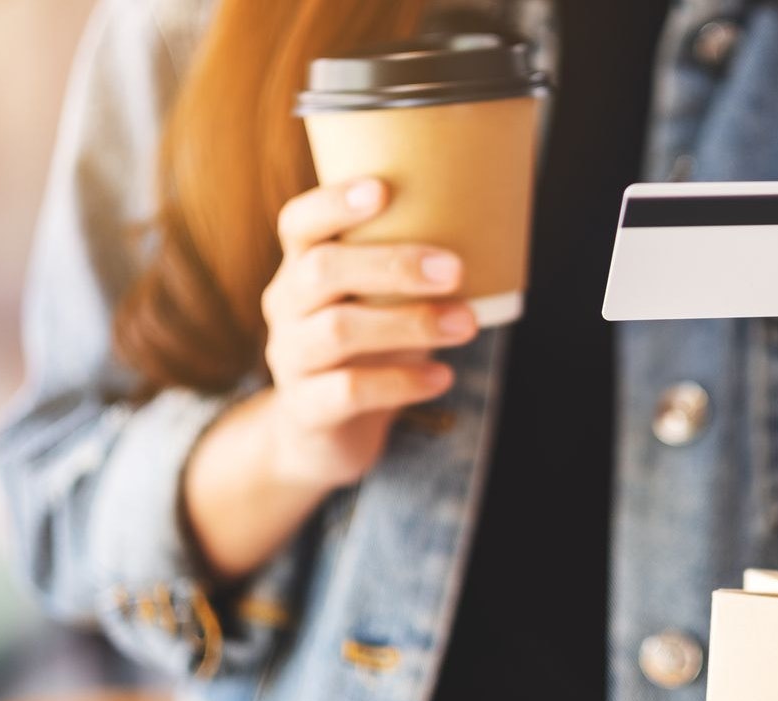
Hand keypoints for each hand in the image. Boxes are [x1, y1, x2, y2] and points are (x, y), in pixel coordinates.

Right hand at [259, 178, 478, 489]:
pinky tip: (441, 377)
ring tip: (467, 324)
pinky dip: (403, 382)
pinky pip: (350, 390)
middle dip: (393, 264)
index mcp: (300, 267)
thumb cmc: (366, 348)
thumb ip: (408, 271)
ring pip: (339, 329)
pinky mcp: (306, 409)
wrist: (319, 434)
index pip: (299, 222)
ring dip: (411, 324)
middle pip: (322, 269)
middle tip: (455, 270)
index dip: (334, 203)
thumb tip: (491, 231)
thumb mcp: (377, 303)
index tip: (383, 189)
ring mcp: (290, 358)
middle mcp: (285, 306)